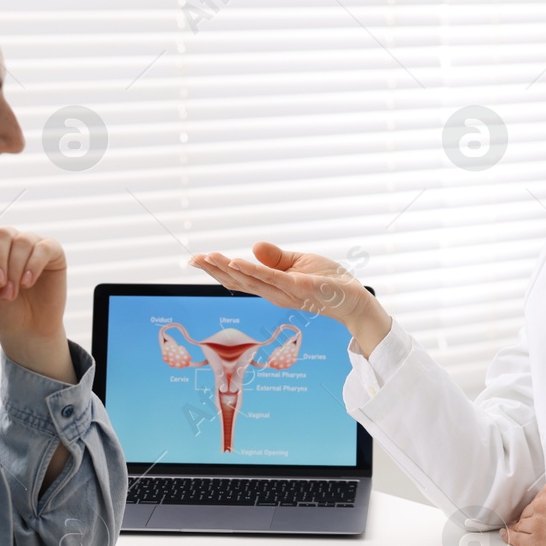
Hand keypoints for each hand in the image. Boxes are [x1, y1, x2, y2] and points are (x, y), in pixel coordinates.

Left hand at [0, 227, 72, 377]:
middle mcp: (12, 242)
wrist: (26, 331)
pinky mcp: (54, 253)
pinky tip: (28, 282)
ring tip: (11, 292)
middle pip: (3, 234)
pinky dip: (34, 264)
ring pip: (23, 242)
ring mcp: (34, 246)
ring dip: (15, 268)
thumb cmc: (0, 310)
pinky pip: (44, 248)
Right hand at [190, 242, 389, 351]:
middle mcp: (273, 294)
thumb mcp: (298, 264)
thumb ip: (275, 258)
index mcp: (272, 288)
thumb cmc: (328, 281)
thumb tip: (252, 246)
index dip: (217, 271)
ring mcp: (285, 293)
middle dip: (213, 270)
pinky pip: (272, 278)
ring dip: (226, 268)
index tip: (197, 260)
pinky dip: (253, 270)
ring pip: (250, 280)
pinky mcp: (299, 288)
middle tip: (191, 259)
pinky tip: (237, 261)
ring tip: (207, 258)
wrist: (353, 298)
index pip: (239, 279)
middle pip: (238, 282)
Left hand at [501, 482, 545, 545]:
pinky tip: (506, 535)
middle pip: (527, 513)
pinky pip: (516, 539)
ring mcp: (536, 523)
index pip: (536, 500)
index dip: (538, 510)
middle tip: (540, 529)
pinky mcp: (535, 542)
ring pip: (521, 526)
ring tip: (516, 532)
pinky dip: (509, 537)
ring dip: (520, 529)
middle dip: (531, 520)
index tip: (540, 516)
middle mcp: (540, 503)